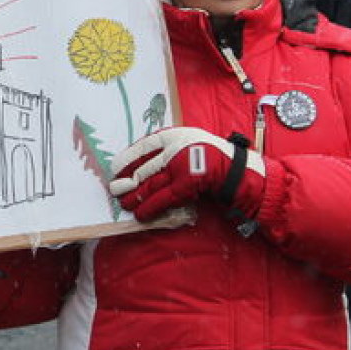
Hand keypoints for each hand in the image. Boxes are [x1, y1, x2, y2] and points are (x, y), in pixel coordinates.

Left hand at [108, 127, 265, 222]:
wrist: (236, 168)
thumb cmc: (210, 154)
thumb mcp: (188, 140)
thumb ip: (167, 147)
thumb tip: (140, 162)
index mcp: (172, 135)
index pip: (142, 145)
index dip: (127, 158)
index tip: (115, 167)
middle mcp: (174, 148)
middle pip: (143, 167)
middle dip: (127, 182)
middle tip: (114, 191)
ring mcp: (180, 165)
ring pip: (150, 184)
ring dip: (135, 197)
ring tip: (125, 205)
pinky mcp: (187, 183)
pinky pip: (163, 198)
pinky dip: (150, 207)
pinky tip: (141, 215)